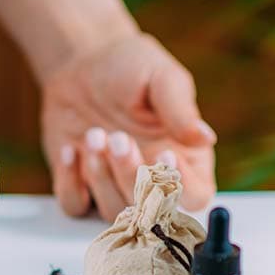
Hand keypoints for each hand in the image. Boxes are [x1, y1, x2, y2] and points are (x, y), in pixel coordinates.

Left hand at [41, 32, 215, 220]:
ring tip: (93, 135)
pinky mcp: (80, 181)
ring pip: (111, 211)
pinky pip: (75, 204)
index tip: (162, 155)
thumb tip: (205, 138)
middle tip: (117, 137)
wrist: (83, 63)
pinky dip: (70, 182)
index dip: (181, 186)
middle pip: (149, 208)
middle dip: (130, 175)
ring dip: (100, 177)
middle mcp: (150, 178)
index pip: (195, 196)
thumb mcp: (162, 78)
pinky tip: (70, 148)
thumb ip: (180, 110)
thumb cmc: (133, 67)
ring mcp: (114, 183)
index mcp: (184, 158)